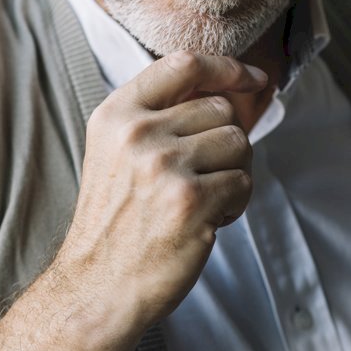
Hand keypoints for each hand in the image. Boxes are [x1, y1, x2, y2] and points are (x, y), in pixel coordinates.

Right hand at [58, 51, 267, 327]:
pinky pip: (243, 182)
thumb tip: (229, 88)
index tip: (253, 77)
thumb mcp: (117, 151)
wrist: (97, 287)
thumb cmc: (117, 219)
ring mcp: (164, 165)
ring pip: (238, 142)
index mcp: (117, 114)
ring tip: (203, 198)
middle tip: (203, 175)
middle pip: (221, 108)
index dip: (227, 67)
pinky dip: (235, 203)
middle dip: (225, 141)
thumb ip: (160, 114)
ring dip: (233, 172)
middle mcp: (138, 132)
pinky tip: (207, 220)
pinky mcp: (191, 201)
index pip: (183, 63)